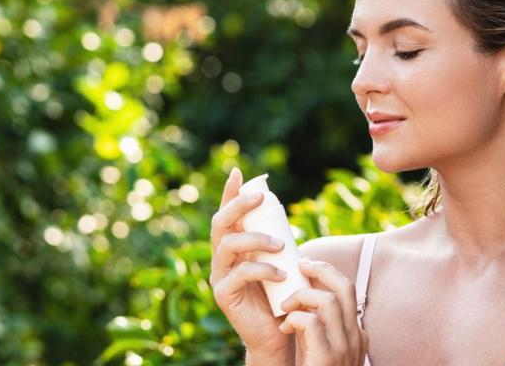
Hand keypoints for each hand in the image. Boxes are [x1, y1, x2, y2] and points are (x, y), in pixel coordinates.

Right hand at [210, 168, 289, 356]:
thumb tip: (284, 217)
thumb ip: (277, 241)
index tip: (238, 172)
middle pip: (220, 223)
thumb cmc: (282, 292)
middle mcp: (222, 258)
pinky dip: (263, 269)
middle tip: (260, 198)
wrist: (279, 331)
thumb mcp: (281, 260)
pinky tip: (281, 272)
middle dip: (238, 205)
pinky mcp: (223, 295)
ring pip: (227, 245)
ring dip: (256, 239)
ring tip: (280, 245)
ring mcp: (219, 276)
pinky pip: (239, 274)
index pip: (228, 214)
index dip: (229, 192)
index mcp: (234, 246)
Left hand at [279, 258, 369, 365]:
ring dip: (301, 296)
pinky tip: (284, 328)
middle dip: (322, 269)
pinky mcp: (326, 358)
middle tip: (301, 265)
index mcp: (356, 334)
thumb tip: (300, 302)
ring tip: (285, 306)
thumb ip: (317, 328)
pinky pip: (310, 322)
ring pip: (328, 301)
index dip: (327, 275)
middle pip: (345, 287)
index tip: (307, 269)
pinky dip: (293, 318)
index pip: (347, 292)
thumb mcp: (322, 350)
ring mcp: (343, 347)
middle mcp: (355, 337)